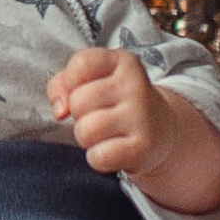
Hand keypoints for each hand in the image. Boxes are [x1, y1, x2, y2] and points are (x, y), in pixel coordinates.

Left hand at [48, 49, 219, 212]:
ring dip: (86, 138)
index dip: (70, 82)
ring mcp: (142, 115)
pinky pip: (99, 157)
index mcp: (123, 61)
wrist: (159, 129)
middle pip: (78, 102)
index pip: (81, 63)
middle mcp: (136, 84)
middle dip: (78, 114)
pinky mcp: (143, 146)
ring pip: (86, 130)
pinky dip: (98, 158)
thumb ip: (62, 84)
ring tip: (103, 133)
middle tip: (98, 115)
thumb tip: (60, 111)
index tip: (83, 90)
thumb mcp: (90, 80)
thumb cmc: (113, 102)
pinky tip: (112, 150)